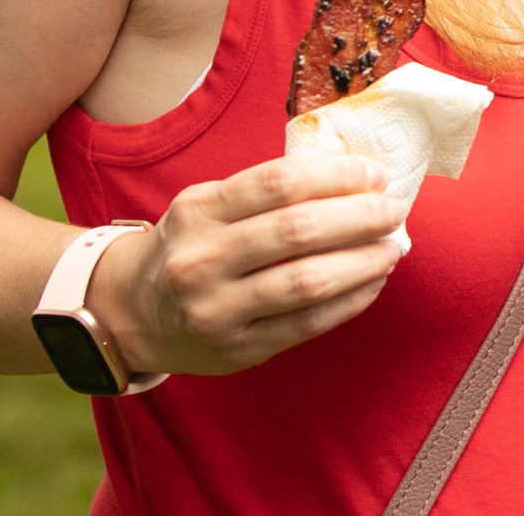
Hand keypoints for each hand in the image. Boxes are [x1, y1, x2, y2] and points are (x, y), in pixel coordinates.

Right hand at [89, 154, 408, 375]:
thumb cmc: (190, 245)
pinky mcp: (238, 350)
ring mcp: (217, 310)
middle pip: (298, 231)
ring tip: (391, 248)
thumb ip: (266, 192)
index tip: (375, 174)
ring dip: (362, 262)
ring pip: (307, 282)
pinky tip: (371, 283)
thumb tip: (354, 180)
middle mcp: (203, 260)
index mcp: (199, 211)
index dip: (337, 176)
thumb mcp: (208, 205)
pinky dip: (349, 301)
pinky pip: (307, 324)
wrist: (130, 313)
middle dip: (359, 217)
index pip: (279, 182)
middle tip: (393, 210)